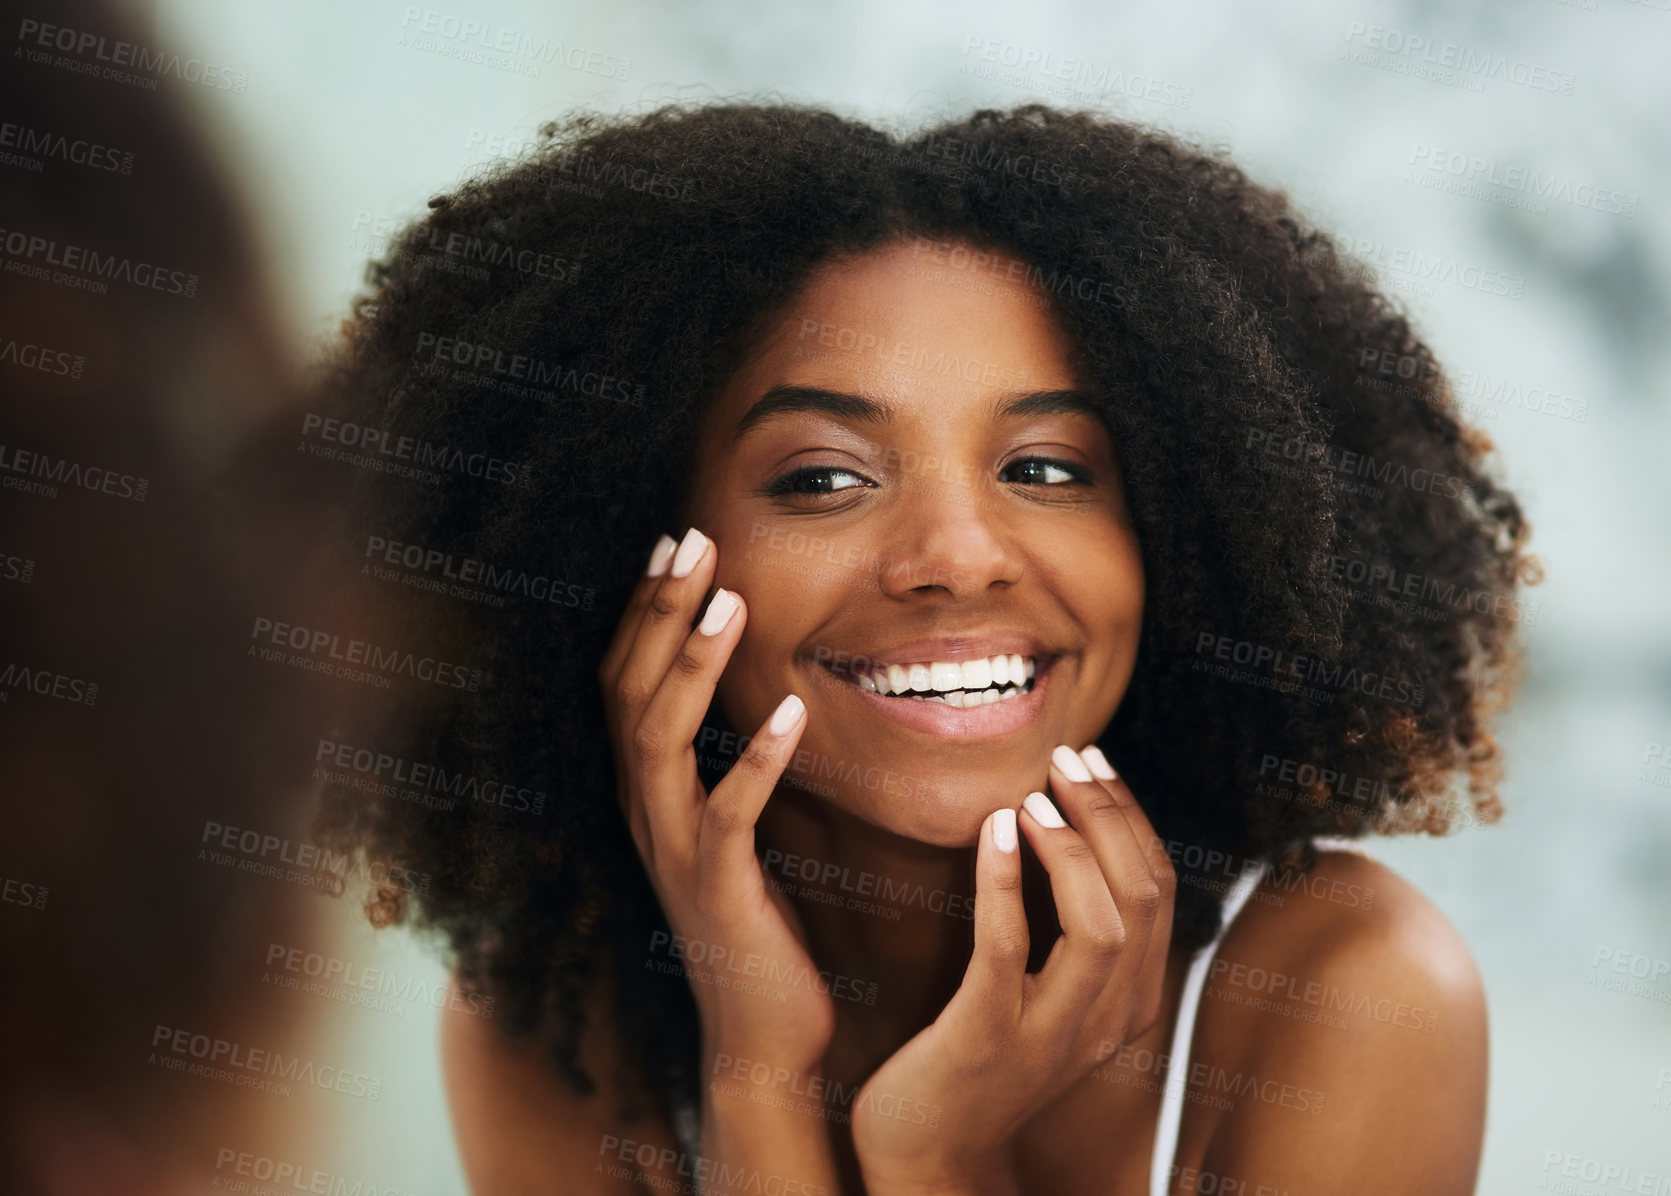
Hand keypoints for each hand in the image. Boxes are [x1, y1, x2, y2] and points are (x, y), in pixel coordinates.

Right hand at [598, 527, 834, 1072]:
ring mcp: (675, 853)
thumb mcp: (735, 833)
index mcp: (647, 794)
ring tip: (730, 601)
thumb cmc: (759, 927)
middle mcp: (646, 814)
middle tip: (692, 540)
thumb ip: (729, 766)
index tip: (673, 544)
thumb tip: (758, 694)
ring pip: (662, 741)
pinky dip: (756, 759)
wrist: (761, 1039)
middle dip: (658, 612)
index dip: (640, 613)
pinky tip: (789, 709)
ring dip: (692, 666)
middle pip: (629, 693)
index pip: (623, 683)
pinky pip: (729, 814)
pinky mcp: (718, 891)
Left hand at [850, 744, 1176, 1193]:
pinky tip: (993, 830)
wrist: (932, 1147)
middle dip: (1108, 815)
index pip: (1158, 892)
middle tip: (1065, 758)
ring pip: (1098, 926)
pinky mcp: (986, 1038)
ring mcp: (1051, 1034)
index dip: (1131, 818)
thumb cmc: (984, 1052)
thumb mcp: (1053, 996)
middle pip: (1141, 899)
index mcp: (1129, 1002)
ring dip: (1069, 848)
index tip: (1092, 763)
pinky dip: (1004, 882)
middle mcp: (1106, 1021)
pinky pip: (1006, 950)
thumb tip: (1076, 826)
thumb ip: (1076, 933)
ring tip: (1033, 797)